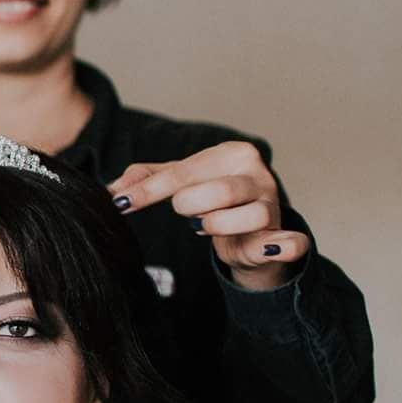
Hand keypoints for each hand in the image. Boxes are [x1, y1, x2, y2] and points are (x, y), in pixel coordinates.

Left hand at [108, 141, 307, 290]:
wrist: (251, 234)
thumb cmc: (212, 201)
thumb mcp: (181, 183)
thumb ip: (148, 180)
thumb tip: (113, 189)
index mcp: (233, 154)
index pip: (184, 172)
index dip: (148, 191)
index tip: (120, 203)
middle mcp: (259, 175)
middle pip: (217, 192)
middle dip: (190, 206)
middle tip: (188, 213)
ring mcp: (273, 207)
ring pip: (246, 216)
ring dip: (217, 226)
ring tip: (206, 226)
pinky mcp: (282, 240)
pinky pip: (288, 243)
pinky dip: (283, 245)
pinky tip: (272, 248)